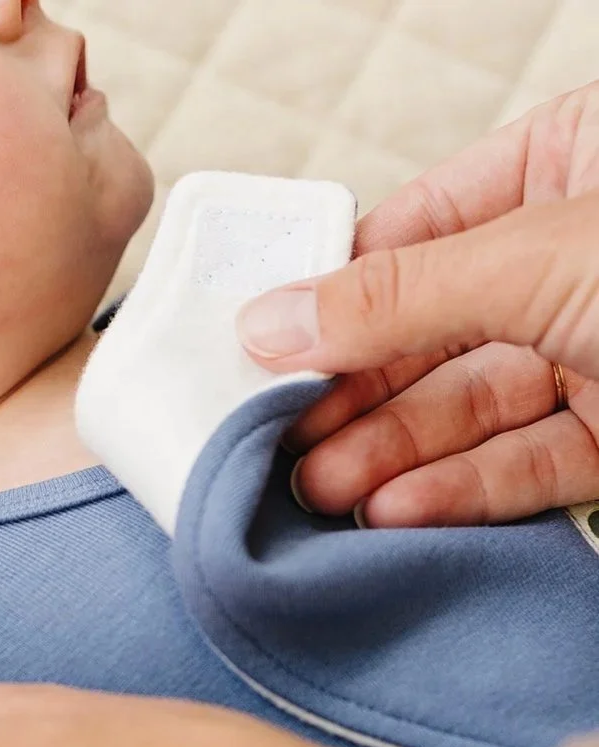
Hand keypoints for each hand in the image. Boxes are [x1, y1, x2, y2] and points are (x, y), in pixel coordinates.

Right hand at [235, 82, 598, 526]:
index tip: (253, 344)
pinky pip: (531, 459)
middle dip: (351, 390)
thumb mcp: (543, 258)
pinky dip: (462, 489)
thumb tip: (268, 320)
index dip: (327, 291)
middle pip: (428, 327)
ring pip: (472, 402)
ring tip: (318, 489)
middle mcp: (576, 254)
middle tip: (273, 435)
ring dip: (391, 451)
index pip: (408, 230)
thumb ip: (396, 297)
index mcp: (566, 161)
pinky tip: (395, 511)